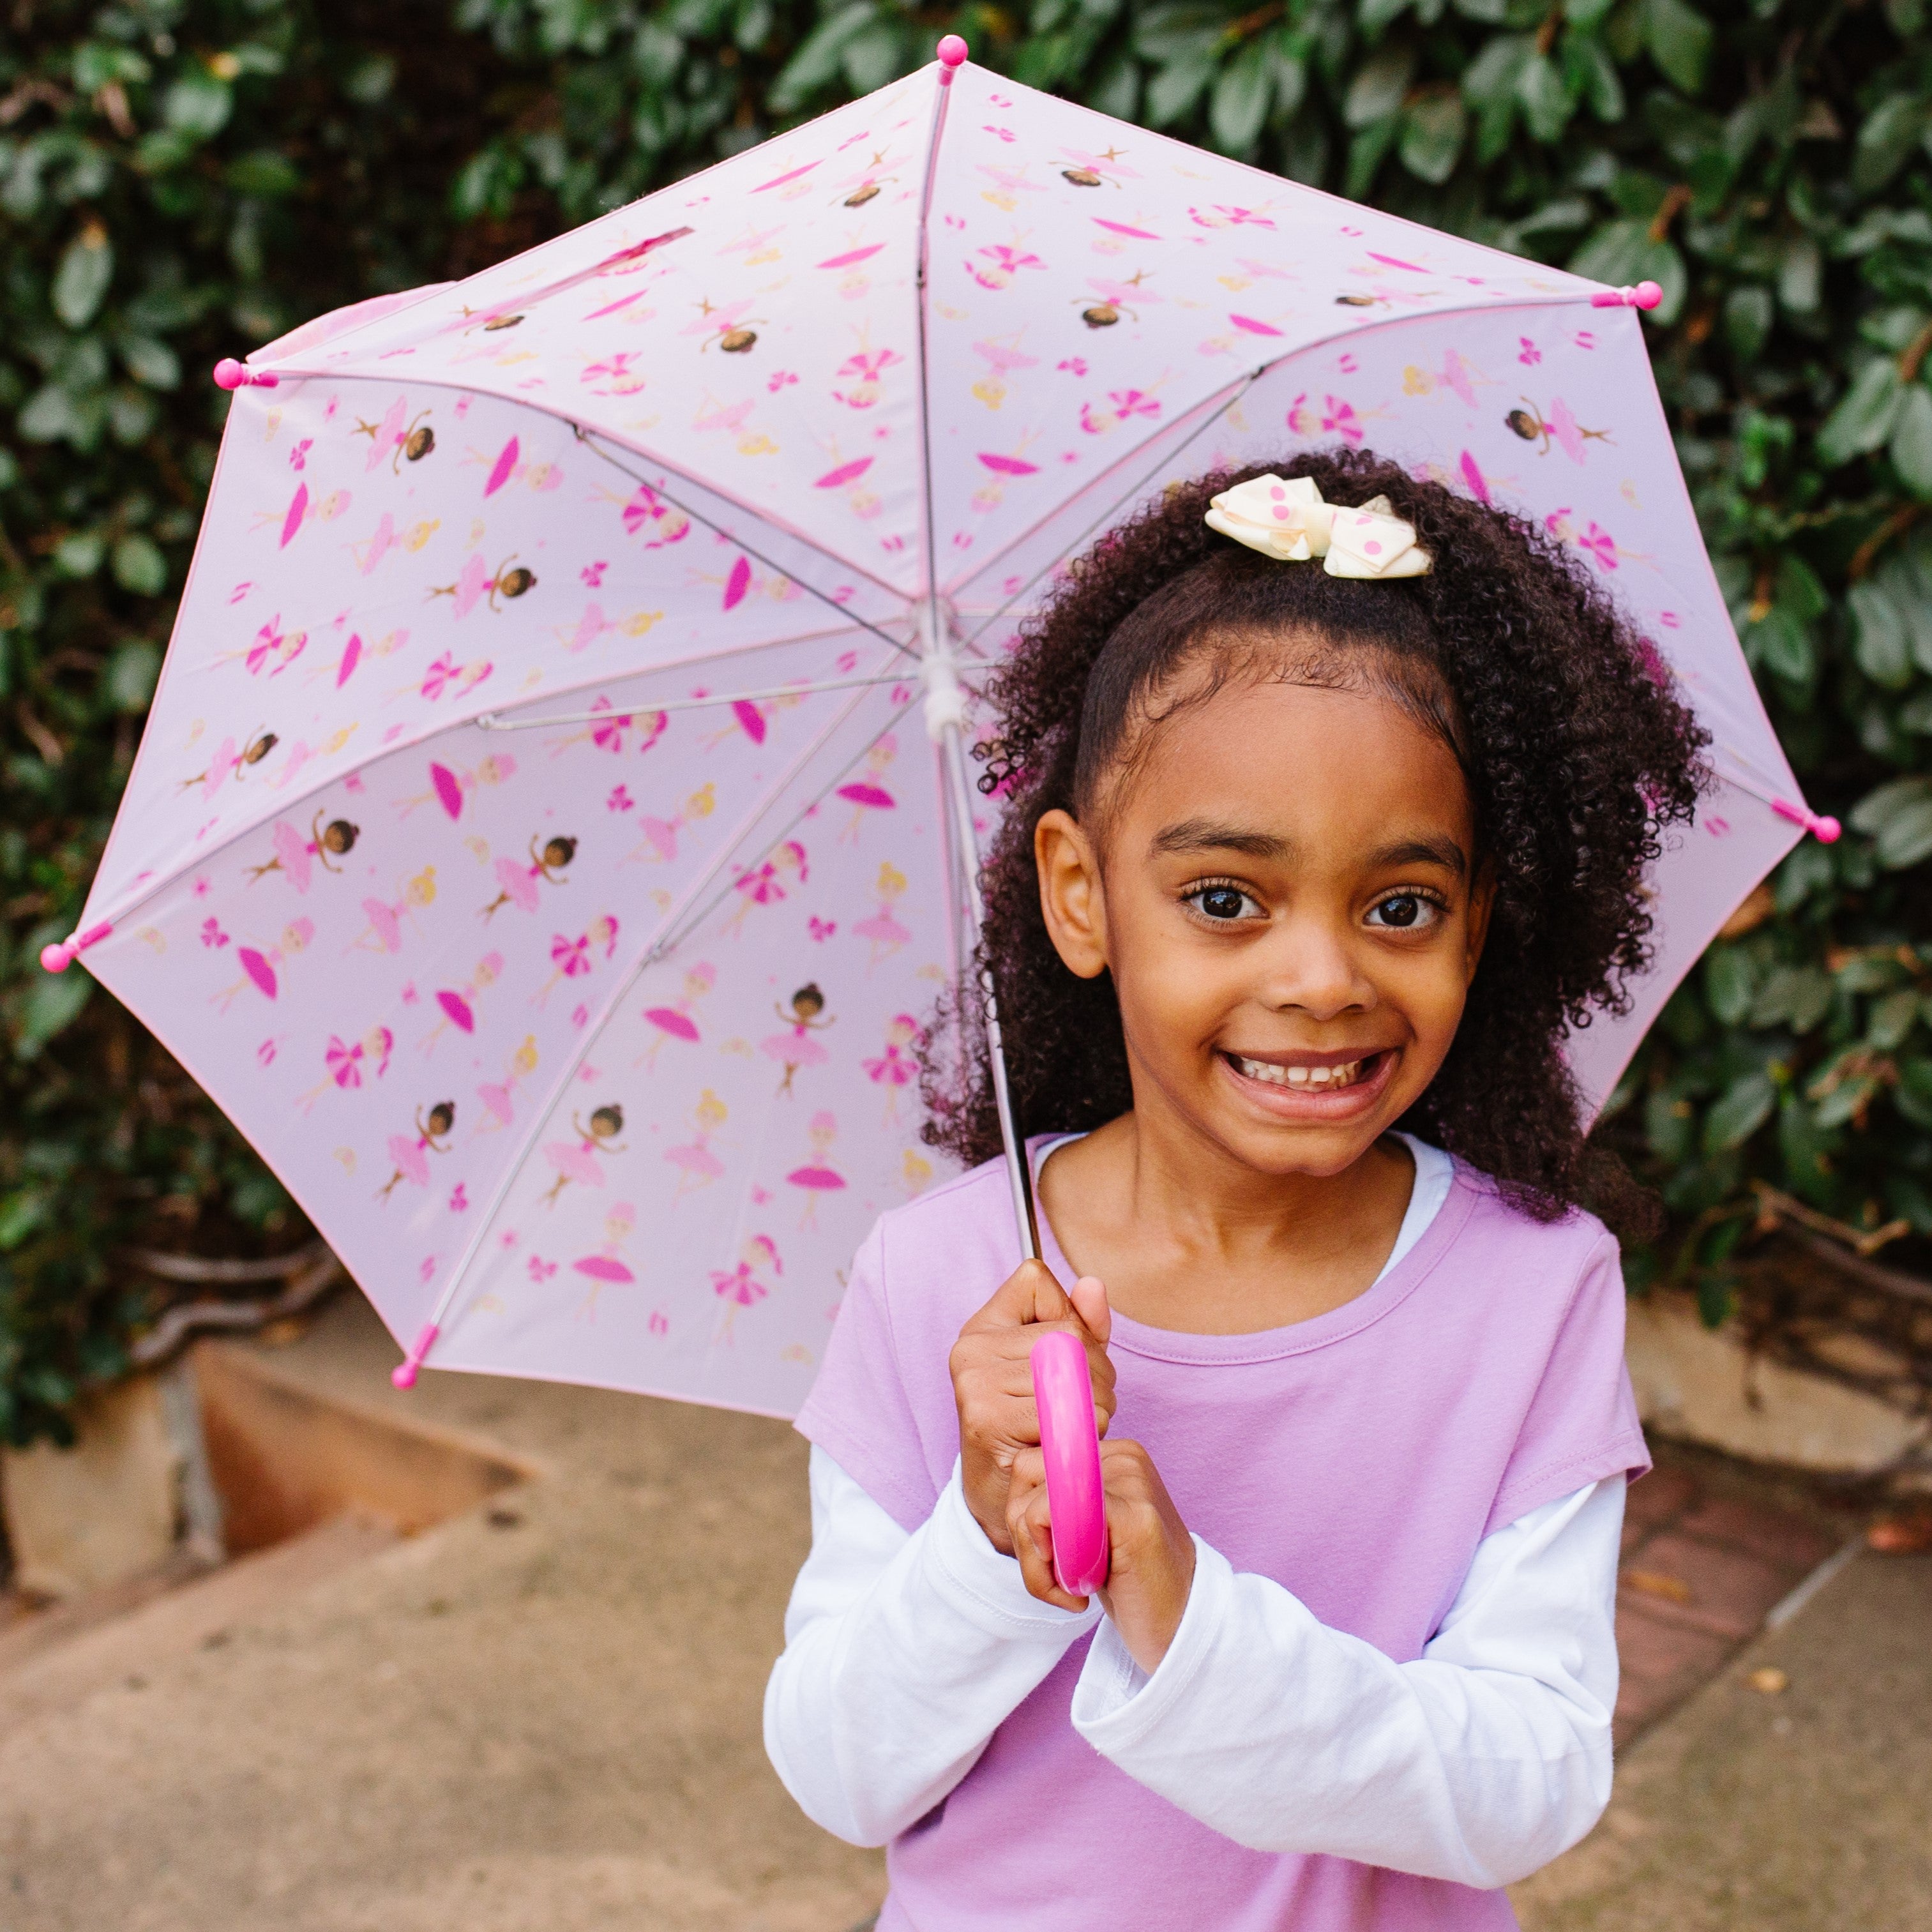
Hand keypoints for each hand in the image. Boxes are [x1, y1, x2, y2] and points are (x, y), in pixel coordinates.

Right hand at [950, 1262, 1114, 1553]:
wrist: (1004, 1495)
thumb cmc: (1036, 1423)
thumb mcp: (1061, 1365)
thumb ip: (1081, 1323)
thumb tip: (1093, 1285)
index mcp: (983, 1325)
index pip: (1037, 1281)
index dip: (1069, 1316)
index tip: (1064, 1356)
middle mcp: (971, 1348)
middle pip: (1068, 1330)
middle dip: (1096, 1370)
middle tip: (1083, 1405)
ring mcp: (975, 1382)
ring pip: (1073, 1371)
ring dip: (1094, 1405)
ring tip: (1073, 1426)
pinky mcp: (988, 1419)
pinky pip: (1064, 1411)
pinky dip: (1080, 1432)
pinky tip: (1061, 1445)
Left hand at [1008, 1438, 1195, 1673]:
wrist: (1182, 1627)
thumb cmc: (1130, 1583)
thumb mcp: (1086, 1533)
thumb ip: (1055, 1504)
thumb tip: (1016, 1500)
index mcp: (1112, 1454)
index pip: (1030, 1463)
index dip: (1021, 1515)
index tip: (1045, 1558)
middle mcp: (1123, 1456)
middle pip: (1024, 1475)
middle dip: (1023, 1538)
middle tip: (1054, 1581)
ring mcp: (1131, 1481)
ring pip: (1033, 1504)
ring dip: (1036, 1564)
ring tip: (1069, 1591)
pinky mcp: (1133, 1514)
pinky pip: (1054, 1519)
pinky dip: (1051, 1568)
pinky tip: (1081, 1595)